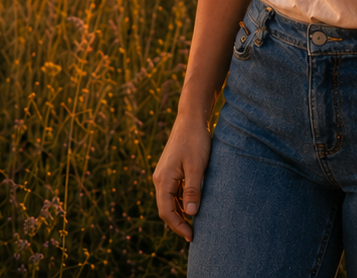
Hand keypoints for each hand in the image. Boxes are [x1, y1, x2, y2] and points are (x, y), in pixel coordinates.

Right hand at [152, 118, 211, 241]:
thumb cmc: (195, 141)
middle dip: (178, 223)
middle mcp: (160, 179)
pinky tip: (192, 207)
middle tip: (193, 236)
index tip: (191, 237)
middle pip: (165, 208)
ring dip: (179, 214)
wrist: (191, 120)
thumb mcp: (197, 167)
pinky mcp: (171, 171)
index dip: (177, 226)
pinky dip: (181, 203)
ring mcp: (164, 175)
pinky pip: (173, 193)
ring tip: (194, 225)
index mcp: (163, 179)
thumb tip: (190, 214)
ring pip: (169, 201)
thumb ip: (192, 190)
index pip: (166, 211)